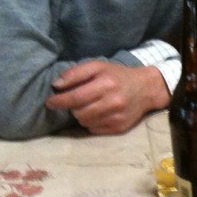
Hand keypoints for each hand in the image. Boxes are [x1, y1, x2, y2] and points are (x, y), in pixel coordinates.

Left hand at [45, 60, 169, 134]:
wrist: (147, 89)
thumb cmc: (118, 76)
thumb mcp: (98, 66)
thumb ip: (76, 73)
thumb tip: (56, 86)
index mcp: (107, 84)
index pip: (76, 97)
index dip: (59, 101)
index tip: (49, 102)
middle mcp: (113, 102)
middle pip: (79, 112)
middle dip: (72, 107)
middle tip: (76, 101)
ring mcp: (117, 117)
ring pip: (85, 122)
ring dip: (81, 115)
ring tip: (88, 107)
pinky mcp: (120, 128)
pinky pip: (94, 130)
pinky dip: (91, 123)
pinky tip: (98, 114)